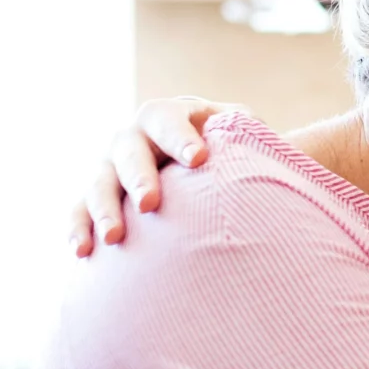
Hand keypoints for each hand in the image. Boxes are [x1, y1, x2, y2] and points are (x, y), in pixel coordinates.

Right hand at [68, 96, 238, 255]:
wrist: (193, 164)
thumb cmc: (223, 147)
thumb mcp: (239, 133)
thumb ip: (254, 137)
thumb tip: (290, 141)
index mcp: (167, 116)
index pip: (168, 120)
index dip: (180, 137)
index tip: (198, 158)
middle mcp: (132, 138)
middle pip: (128, 152)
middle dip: (138, 177)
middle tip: (150, 203)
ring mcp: (109, 167)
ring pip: (99, 184)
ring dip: (104, 210)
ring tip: (115, 237)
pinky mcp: (95, 196)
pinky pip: (78, 212)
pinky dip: (78, 229)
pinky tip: (83, 252)